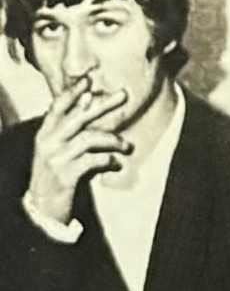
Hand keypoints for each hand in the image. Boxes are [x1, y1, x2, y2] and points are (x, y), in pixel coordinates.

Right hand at [23, 79, 132, 225]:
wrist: (42, 210)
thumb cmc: (55, 174)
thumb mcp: (58, 148)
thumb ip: (71, 125)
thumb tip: (88, 97)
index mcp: (44, 134)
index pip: (57, 107)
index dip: (73, 92)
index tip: (89, 80)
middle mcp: (48, 144)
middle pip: (78, 118)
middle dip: (104, 105)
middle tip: (124, 95)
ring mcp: (56, 160)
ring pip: (89, 138)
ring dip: (113, 140)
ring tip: (127, 146)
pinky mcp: (66, 176)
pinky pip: (93, 160)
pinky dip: (108, 160)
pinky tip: (117, 163)